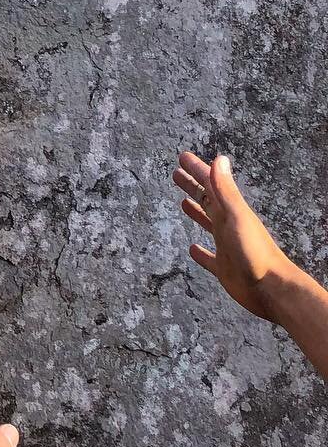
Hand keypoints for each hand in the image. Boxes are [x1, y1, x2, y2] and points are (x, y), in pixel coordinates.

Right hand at [174, 150, 299, 320]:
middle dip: (193, 186)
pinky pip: (208, 257)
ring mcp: (226, 246)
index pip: (210, 185)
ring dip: (196, 211)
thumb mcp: (237, 216)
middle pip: (207, 200)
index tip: (183, 157)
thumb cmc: (255, 251)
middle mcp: (227, 225)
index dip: (197, 170)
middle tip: (177, 173)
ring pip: (207, 223)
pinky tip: (192, 249)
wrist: (271, 289)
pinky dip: (200, 252)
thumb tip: (220, 159)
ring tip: (182, 202)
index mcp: (230, 211)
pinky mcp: (224, 267)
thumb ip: (226, 190)